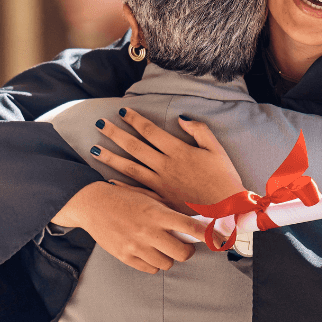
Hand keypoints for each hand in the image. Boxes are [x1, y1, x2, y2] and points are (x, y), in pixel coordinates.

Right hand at [51, 181, 205, 273]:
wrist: (92, 204)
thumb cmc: (124, 198)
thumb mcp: (149, 197)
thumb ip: (169, 211)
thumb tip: (192, 223)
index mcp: (157, 213)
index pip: (189, 227)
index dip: (208, 236)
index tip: (220, 240)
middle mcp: (149, 231)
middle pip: (182, 253)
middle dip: (187, 250)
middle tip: (183, 244)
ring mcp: (137, 246)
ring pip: (167, 263)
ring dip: (168, 257)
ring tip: (161, 246)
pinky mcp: (126, 256)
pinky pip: (150, 269)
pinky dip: (153, 263)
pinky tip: (148, 251)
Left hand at [94, 108, 245, 211]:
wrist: (228, 211)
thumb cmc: (224, 179)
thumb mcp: (216, 149)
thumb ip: (199, 131)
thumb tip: (181, 118)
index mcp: (177, 151)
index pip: (150, 131)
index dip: (134, 119)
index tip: (121, 111)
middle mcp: (164, 166)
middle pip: (134, 147)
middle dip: (115, 133)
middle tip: (99, 123)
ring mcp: (160, 185)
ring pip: (130, 168)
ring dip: (110, 158)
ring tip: (93, 149)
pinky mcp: (160, 200)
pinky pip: (137, 192)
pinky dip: (122, 186)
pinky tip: (108, 180)